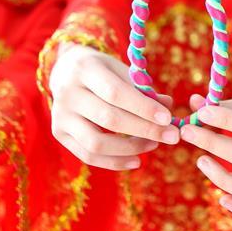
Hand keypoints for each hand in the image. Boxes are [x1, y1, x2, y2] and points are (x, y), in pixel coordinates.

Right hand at [48, 44, 177, 169]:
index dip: (143, 108)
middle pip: (109, 119)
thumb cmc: (103, 70)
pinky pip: (88, 155)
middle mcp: (68, 93)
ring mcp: (60, 115)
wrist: (66, 70)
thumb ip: (143, 88)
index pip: (115, 93)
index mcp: (85, 69)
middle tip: (172, 136)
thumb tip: (168, 106)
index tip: (168, 118)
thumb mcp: (121, 69)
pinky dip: (115, 162)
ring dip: (131, 148)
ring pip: (96, 143)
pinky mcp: (59, 133)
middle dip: (145, 130)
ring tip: (154, 145)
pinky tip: (136, 160)